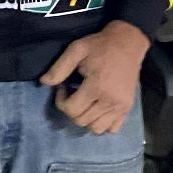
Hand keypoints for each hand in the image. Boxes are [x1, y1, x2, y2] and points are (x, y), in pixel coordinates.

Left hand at [40, 21, 148, 135]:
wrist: (128, 42)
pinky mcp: (127, 109)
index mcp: (97, 86)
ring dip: (85, 119)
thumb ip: (59, 68)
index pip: (72, 109)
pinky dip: (102, 124)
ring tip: (85, 103)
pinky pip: (112, 129)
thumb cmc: (100, 45)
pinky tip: (97, 110)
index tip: (63, 88)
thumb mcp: (76, 50)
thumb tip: (43, 82)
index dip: (61, 101)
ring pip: (96, 129)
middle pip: (81, 121)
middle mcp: (110, 101)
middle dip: (71, 110)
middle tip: (73, 94)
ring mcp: (121, 107)